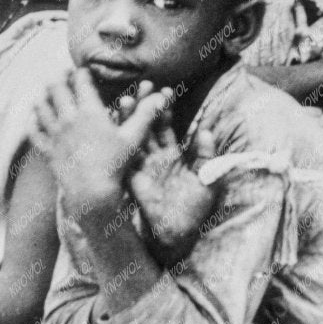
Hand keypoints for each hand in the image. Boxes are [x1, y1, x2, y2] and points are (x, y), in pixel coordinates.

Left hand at [31, 68, 158, 224]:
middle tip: (63, 75)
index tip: (83, 70)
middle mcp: (68, 118)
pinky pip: (34, 131)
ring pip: (41, 106)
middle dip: (59, 77)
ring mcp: (54, 134)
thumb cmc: (115, 164)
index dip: (81, 71)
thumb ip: (145, 115)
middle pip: (55, 87)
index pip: (80, 80)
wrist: (92, 192)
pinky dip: (33, 121)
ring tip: (47, 92)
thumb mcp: (133, 138)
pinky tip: (35, 118)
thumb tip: (160, 98)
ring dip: (43, 96)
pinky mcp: (47, 149)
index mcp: (89, 111)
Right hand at [126, 90, 218, 264]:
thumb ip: (206, 155)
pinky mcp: (132, 180)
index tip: (164, 91)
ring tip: (126, 101)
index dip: (164, 109)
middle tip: (143, 87)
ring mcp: (141, 168)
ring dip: (129, 121)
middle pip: (146, 127)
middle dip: (144, 107)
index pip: (166, 126)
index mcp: (172, 156)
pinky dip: (120, 144)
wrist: (179, 236)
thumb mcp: (208, 180)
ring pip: (133, 139)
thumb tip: (207, 130)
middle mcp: (154, 158)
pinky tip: (114, 128)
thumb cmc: (195, 210)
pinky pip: (124, 159)